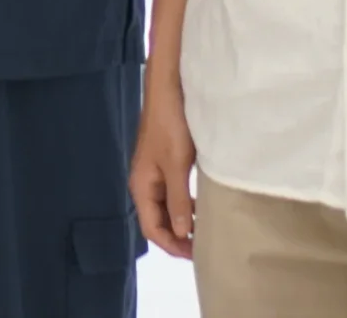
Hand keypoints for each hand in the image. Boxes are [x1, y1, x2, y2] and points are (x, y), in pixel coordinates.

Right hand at [129, 78, 198, 258]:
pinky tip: (201, 206)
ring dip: (182, 222)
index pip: (152, 228)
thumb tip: (182, 233)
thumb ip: (178, 200)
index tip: (196, 255)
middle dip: (177, 237)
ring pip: (166, 207)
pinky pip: (172, 193)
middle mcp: (145, 182)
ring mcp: (155, 172)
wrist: (167, 90)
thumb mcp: (176, 165)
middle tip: (203, 248)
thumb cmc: (170, 126)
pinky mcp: (165, 162)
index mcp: (142, 185)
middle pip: (157, 220)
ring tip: (204, 231)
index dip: (171, 245)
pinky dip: (185, 205)